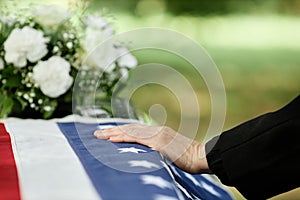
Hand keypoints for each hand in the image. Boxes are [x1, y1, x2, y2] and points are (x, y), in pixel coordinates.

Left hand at [94, 124, 209, 173]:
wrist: (201, 156)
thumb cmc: (188, 157)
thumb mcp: (171, 152)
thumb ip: (159, 150)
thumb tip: (148, 155)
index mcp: (159, 132)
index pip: (135, 130)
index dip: (120, 131)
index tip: (108, 133)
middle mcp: (157, 130)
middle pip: (130, 129)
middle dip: (112, 130)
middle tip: (97, 133)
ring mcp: (158, 135)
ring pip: (130, 132)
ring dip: (113, 133)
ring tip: (99, 135)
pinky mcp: (159, 142)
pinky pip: (137, 139)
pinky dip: (123, 138)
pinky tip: (112, 139)